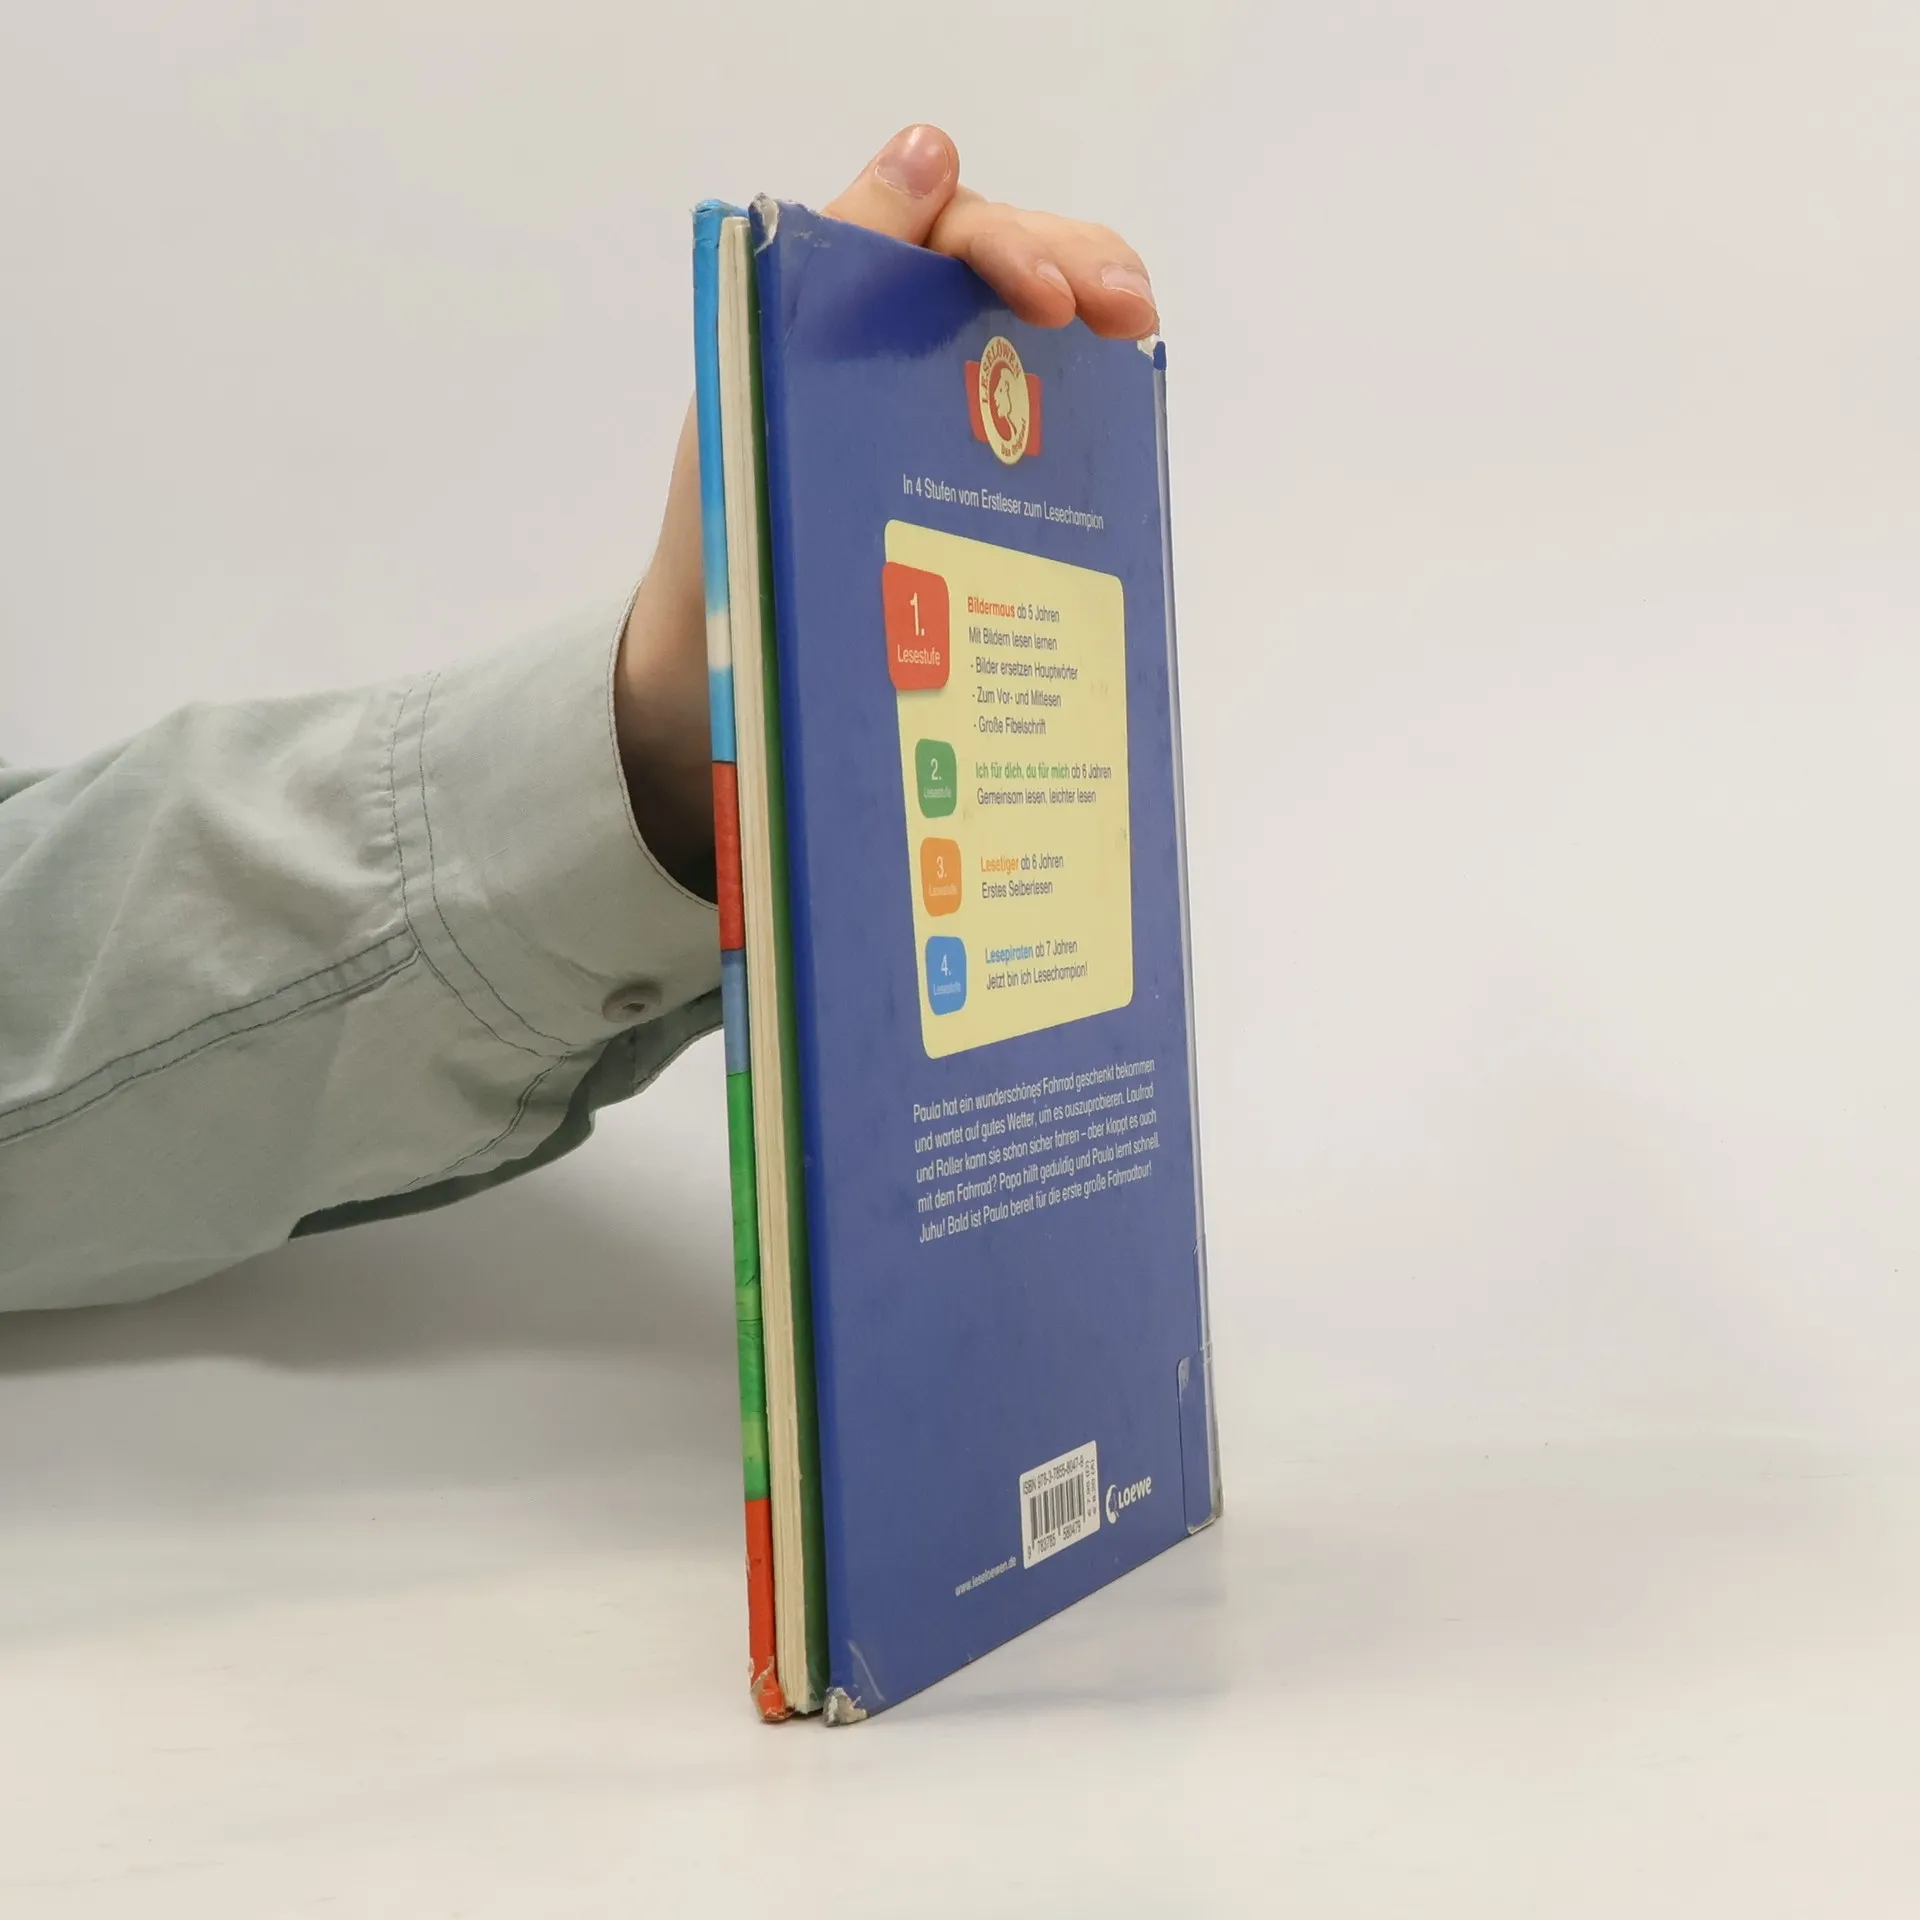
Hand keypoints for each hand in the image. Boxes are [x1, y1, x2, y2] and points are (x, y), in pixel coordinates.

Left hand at [614, 124, 1157, 896]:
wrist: (712, 678)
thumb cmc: (723, 538)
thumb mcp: (760, 394)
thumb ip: (831, 269)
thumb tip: (927, 149)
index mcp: (837, 310)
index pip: (940, 232)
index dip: (1007, 247)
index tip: (1050, 302)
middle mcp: (888, 345)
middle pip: (1001, 268)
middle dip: (1076, 267)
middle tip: (1128, 316)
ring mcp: (929, 413)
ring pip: (1027, 336)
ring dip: (1091, 316)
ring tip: (1136, 338)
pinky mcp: (961, 484)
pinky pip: (1030, 426)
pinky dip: (1079, 411)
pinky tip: (1114, 417)